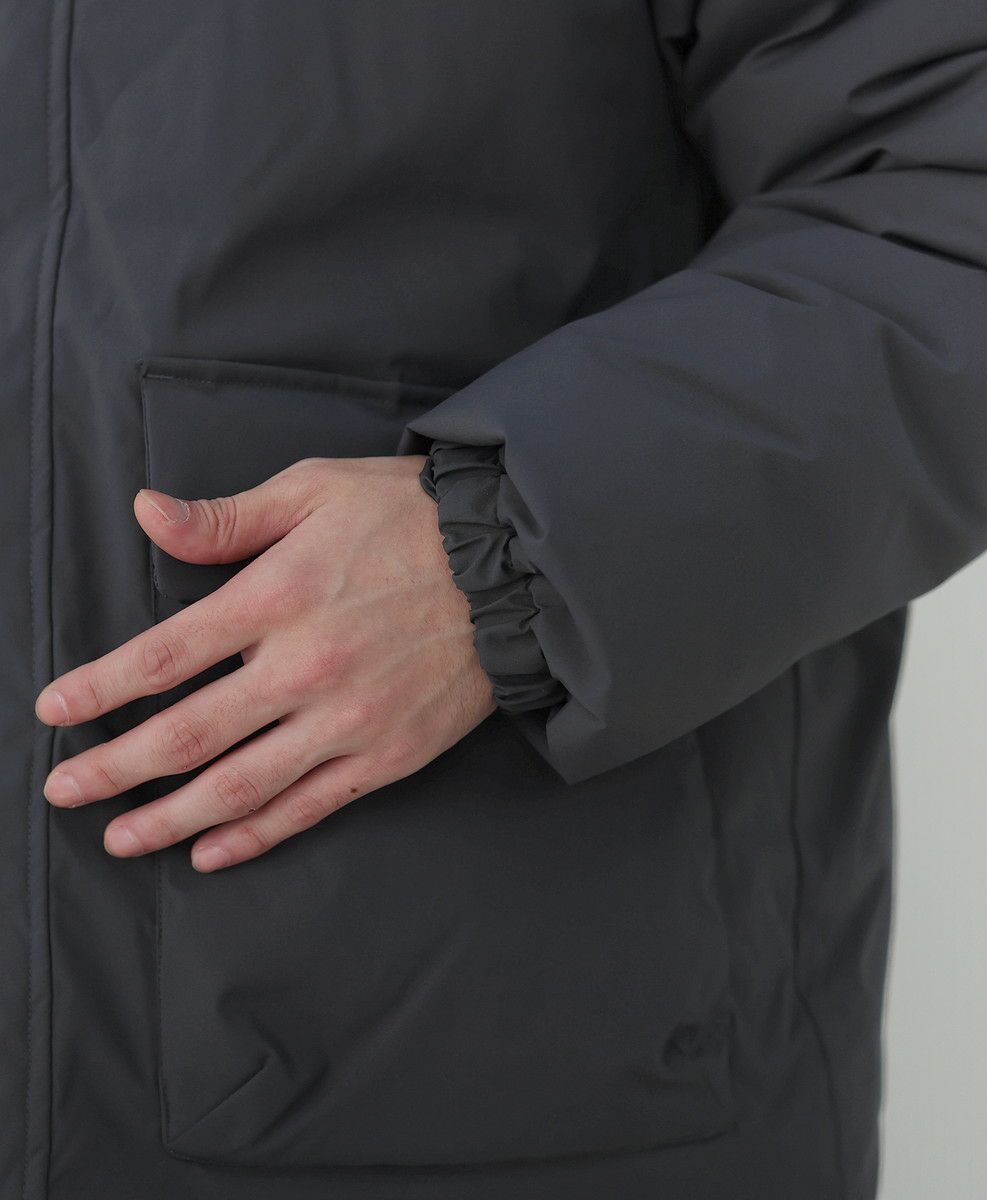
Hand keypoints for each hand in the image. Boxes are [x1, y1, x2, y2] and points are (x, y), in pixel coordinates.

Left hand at [34, 455, 496, 870]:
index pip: (163, 656)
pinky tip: (210, 853)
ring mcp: (347, 720)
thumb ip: (226, 517)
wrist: (512, 565)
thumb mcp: (315, 490)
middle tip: (63, 791)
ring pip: (239, 786)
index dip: (99, 688)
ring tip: (119, 838)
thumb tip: (147, 515)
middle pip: (186, 734)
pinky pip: (309, 807)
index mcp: (276, 597)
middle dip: (113, 769)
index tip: (57, 708)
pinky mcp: (387, 754)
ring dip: (169, 819)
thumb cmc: (409, 518)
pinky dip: (254, 836)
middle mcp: (303, 668)